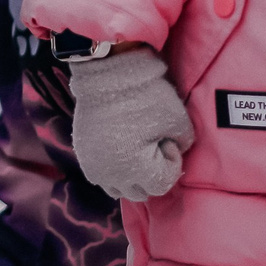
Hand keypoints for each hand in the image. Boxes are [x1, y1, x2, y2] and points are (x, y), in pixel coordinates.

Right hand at [68, 46, 193, 201]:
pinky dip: (112, 170)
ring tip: (135, 154)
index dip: (171, 163)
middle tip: (153, 148)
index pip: (162, 184)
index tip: (168, 141)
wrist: (107, 74)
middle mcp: (112, 174)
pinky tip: (119, 149)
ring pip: (116, 188)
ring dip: (130, 178)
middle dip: (151, 174)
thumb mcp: (179, 123)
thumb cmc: (147, 97)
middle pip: (139, 191)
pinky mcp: (82, 152)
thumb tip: (173, 151)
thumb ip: (182, 145)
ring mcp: (93, 165)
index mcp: (137, 170)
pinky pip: (99, 175)